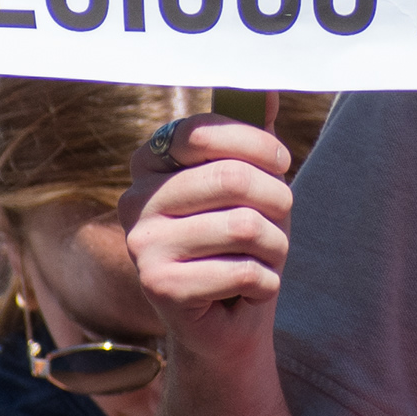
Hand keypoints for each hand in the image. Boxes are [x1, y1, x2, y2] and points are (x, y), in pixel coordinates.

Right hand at [117, 117, 295, 382]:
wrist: (226, 327)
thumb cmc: (242, 246)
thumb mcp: (251, 185)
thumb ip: (252, 138)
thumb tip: (266, 88)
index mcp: (149, 164)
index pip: (202, 131)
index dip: (257, 145)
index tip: (281, 162)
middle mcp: (134, 199)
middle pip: (231, 178)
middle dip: (277, 202)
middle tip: (279, 223)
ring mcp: (141, 244)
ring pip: (244, 226)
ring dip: (275, 247)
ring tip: (263, 260)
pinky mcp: (158, 286)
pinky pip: (244, 271)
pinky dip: (266, 283)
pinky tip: (247, 293)